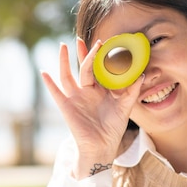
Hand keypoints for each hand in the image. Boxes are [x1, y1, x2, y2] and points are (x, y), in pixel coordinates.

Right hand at [41, 38, 143, 178]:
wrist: (102, 147)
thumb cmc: (113, 129)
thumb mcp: (125, 108)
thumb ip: (132, 91)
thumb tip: (142, 75)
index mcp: (100, 90)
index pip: (99, 69)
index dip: (100, 57)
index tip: (103, 43)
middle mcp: (86, 91)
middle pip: (83, 68)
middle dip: (82, 54)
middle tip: (81, 39)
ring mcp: (75, 98)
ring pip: (67, 75)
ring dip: (64, 61)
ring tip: (62, 46)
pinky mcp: (66, 107)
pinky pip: (56, 93)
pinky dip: (49, 83)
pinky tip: (44, 73)